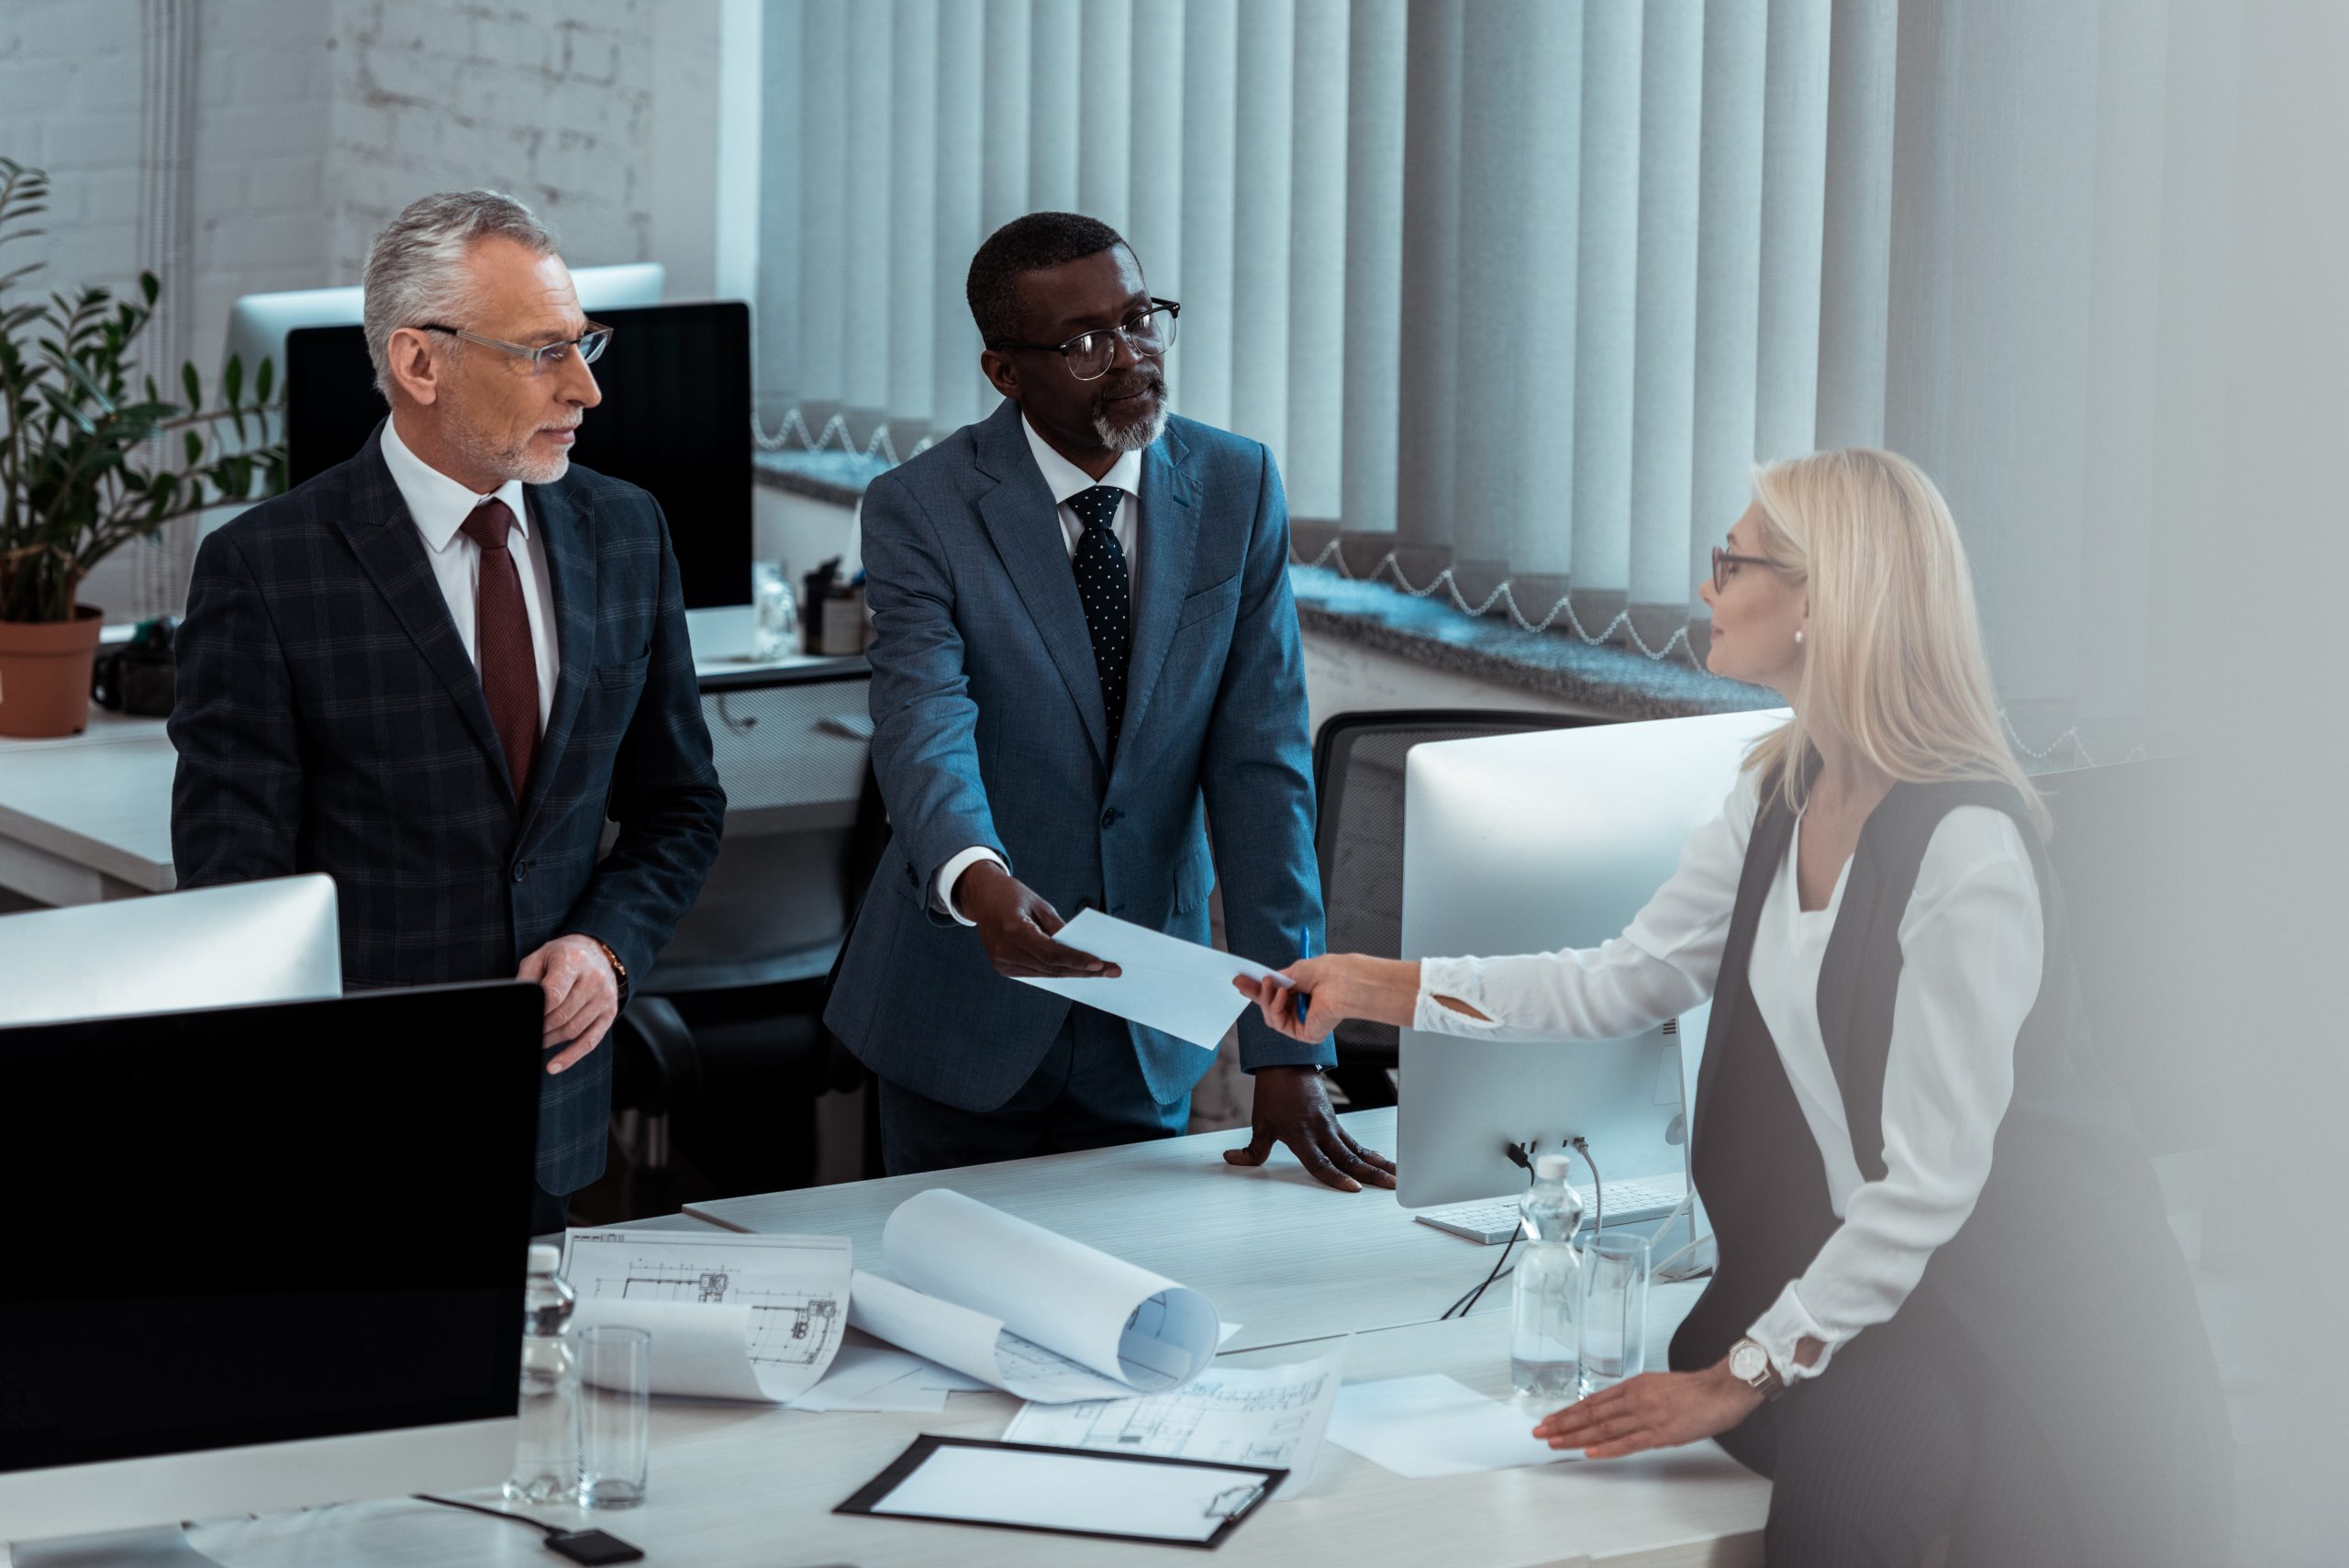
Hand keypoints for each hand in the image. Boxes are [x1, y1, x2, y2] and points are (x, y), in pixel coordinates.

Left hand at [518, 934, 620, 1074]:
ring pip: (573, 1030)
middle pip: (562, 1015)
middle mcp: (594, 979)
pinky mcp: (610, 1013)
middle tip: (526, 1033)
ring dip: (550, 1040)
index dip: (537, 1012)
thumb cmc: (562, 956)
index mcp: (573, 961)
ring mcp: (604, 998)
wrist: (597, 952)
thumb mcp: (540, 957)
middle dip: (540, 1029)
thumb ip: (526, 979)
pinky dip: (571, 1056)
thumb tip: (516, 1007)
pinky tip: (554, 1066)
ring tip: (536, 1040)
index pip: (553, 994)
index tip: (523, 1020)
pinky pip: (590, 1041)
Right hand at [956, 861, 1122, 979]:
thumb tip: (1080, 948)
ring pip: (1046, 974)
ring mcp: (1002, 962)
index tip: (1101, 963)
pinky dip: (1057, 971)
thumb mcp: (1039, 904)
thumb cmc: (1012, 895)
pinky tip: (1077, 969)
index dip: (1077, 960)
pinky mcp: (1003, 968)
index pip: (1051, 953)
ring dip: (1073, 973)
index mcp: (1013, 929)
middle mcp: (1005, 950)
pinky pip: (1037, 973)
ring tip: (1100, 971)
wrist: (982, 897)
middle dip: (1083, 970)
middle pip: (1052, 967)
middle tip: (1112, 971)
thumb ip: (1058, 928)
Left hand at [1223, 1066, 1397, 1191]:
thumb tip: (1232, 1159)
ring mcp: (1331, 1126)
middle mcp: (1320, 1131)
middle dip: (1372, 1175)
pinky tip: (1383, 1162)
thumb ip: (1252, 1150)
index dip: (1337, 1178)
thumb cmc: (1273, 1092)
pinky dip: (1370, 1153)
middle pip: (1349, 1158)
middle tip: (1391, 1187)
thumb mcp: (1260, 1123)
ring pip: (1358, 1150)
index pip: (1322, 1163)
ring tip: (1396, 1178)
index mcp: (1301, 1135)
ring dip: (1379, 1165)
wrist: (1286, 1063)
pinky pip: (1355, 1141)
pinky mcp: (1336, 1121)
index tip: (1354, 1189)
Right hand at [1230, 954, 1421, 1042]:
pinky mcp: (1304, 1034)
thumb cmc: (1327, 973)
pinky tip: (1283, 995)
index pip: (1276, 993)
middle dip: (1255, 994)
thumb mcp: (1294, 971)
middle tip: (1242, 982)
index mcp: (1304, 993)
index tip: (1241, 980)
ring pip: (1270, 1016)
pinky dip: (1276, 1008)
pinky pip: (1278, 1023)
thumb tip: (1257, 980)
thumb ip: (1275, 979)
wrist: (1343, 982)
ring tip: (1271, 985)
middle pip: (1270, 1007)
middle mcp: (1304, 1009)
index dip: (1258, 988)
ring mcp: (1303, 1022)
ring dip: (1266, 998)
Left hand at [1530, 1363, 1763, 1457]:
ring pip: (1603, 1428)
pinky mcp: (1660, 1433)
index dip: (1569, 1412)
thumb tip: (1615, 1408)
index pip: (1593, 1401)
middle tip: (1540, 1432)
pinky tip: (1589, 1453)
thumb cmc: (1693, 1389)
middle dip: (1563, 1424)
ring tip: (1554, 1443)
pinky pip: (1628, 1443)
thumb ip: (1635, 1396)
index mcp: (1633, 1386)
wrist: (1720, 1390)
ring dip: (1576, 1437)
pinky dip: (1606, 1448)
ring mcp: (1646, 1416)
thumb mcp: (1657, 1385)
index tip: (1551, 1420)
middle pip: (1592, 1414)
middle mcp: (1634, 1399)